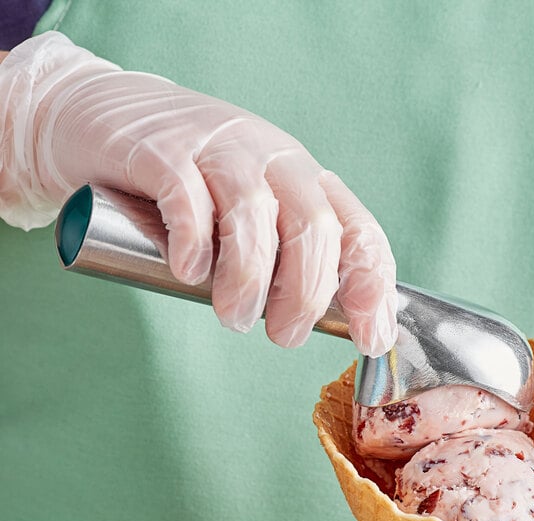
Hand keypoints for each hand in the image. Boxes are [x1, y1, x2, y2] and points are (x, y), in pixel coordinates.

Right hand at [0, 32, 397, 355]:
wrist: (108, 117)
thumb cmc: (191, 184)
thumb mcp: (248, 216)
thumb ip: (276, 256)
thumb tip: (307, 319)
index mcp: (301, 179)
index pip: (356, 229)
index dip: (371, 285)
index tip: (371, 337)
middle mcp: (270, 157)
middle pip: (312, 225)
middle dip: (307, 293)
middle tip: (284, 336)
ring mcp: (216, 147)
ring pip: (252, 212)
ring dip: (248, 278)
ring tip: (234, 318)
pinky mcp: (160, 148)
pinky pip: (186, 194)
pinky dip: (194, 239)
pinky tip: (190, 271)